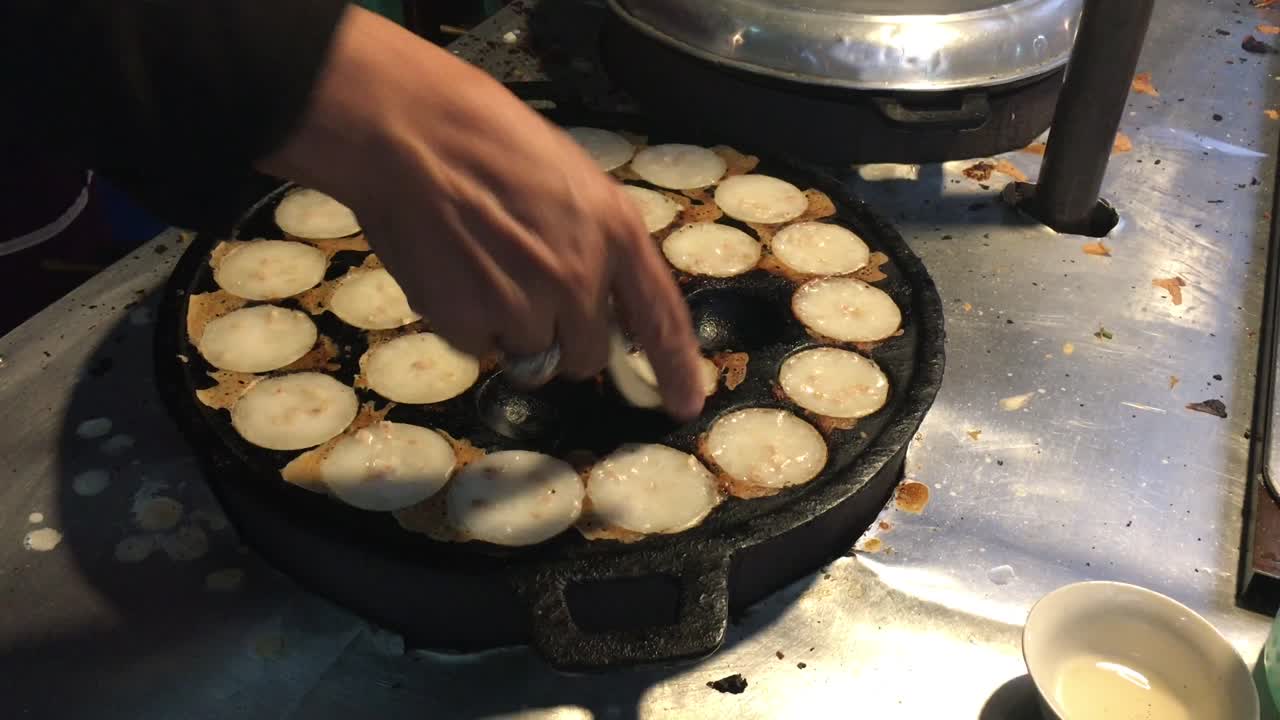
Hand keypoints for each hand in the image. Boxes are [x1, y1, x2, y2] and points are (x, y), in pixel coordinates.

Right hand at [259, 7, 704, 417]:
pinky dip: (465, 323)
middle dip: (565, 339)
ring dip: (511, 330)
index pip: (661, 319)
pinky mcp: (470, 323)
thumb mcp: (575, 183)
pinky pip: (479, 349)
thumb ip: (600, 245)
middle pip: (589, 356)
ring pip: (532, 357)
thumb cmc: (493, 143)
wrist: (414, 133)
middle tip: (528, 293)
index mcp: (616, 234)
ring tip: (482, 269)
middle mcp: (579, 278)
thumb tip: (606, 305)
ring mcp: (524, 305)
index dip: (676, 370)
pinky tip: (452, 273)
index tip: (684, 404)